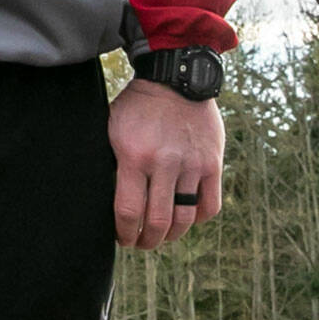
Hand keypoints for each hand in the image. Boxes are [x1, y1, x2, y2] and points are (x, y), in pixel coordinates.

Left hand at [107, 79, 223, 248]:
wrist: (174, 78)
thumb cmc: (137, 106)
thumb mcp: (112, 128)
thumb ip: (113, 163)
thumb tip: (106, 198)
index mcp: (134, 156)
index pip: (128, 212)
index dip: (124, 233)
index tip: (122, 238)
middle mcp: (164, 163)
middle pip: (158, 222)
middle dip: (147, 240)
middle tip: (141, 242)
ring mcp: (191, 164)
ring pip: (184, 219)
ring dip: (171, 236)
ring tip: (162, 235)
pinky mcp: (212, 162)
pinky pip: (210, 206)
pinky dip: (197, 219)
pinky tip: (185, 216)